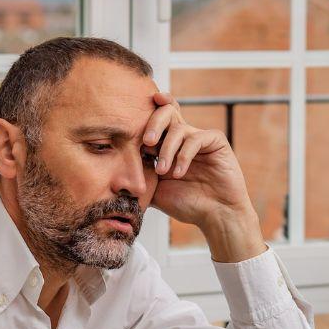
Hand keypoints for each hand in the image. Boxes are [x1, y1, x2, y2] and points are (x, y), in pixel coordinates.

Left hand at [142, 92, 265, 261]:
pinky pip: (196, 138)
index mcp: (169, 144)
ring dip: (167, 150)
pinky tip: (179, 173)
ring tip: (162, 171)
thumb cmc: (188, 205)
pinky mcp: (216, 141)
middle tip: (146, 142)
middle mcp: (184, 137)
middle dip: (153, 123)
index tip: (130, 120)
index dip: (143, 116)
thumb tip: (112, 171)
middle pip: (167, 113)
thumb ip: (139, 176)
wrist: (216, 216)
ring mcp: (200, 138)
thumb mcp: (155, 190)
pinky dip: (183, 155)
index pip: (155, 121)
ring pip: (178, 128)